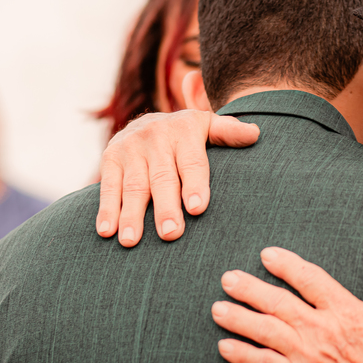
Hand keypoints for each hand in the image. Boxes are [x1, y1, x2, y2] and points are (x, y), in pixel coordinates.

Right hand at [95, 111, 258, 246]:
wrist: (149, 121)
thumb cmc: (188, 135)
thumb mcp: (209, 126)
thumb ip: (229, 132)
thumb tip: (256, 135)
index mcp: (185, 131)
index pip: (191, 161)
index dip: (194, 184)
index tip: (197, 208)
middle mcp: (156, 137)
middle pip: (162, 178)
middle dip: (165, 207)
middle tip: (171, 233)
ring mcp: (130, 148)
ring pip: (133, 186)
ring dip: (131, 215)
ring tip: (131, 241)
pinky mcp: (110, 158)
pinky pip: (108, 186)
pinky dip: (106, 210)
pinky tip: (107, 231)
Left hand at [212, 245, 362, 362]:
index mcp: (346, 310)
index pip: (308, 279)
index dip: (285, 265)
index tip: (266, 256)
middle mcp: (323, 330)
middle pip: (278, 302)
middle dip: (249, 289)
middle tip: (228, 279)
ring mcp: (309, 357)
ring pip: (265, 331)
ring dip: (239, 318)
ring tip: (218, 309)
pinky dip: (243, 356)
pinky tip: (225, 347)